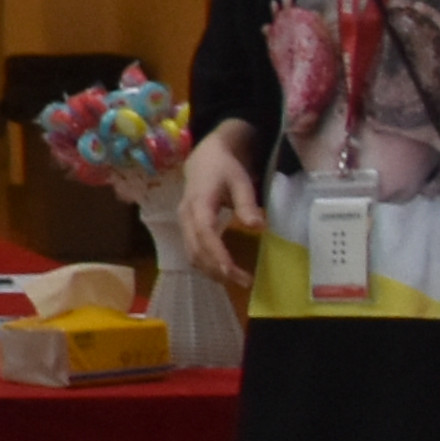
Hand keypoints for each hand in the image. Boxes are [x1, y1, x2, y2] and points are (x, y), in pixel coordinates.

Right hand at [177, 126, 266, 283]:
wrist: (204, 159)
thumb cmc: (225, 168)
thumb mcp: (240, 181)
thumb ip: (246, 203)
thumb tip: (256, 227)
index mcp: (198, 203)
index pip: (205, 234)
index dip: (217, 255)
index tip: (233, 272)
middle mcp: (185, 216)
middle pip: (196, 249)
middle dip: (217, 269)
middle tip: (244, 281)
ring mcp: (182, 223)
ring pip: (191, 254)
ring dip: (211, 270)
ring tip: (236, 280)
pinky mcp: (185, 228)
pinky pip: (191, 251)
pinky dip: (206, 264)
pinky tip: (223, 270)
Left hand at [380, 0, 439, 132]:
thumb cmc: (427, 127)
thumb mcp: (395, 118)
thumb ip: (375, 115)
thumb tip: (349, 113)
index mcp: (417, 69)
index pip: (407, 42)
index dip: (397, 28)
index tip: (384, 17)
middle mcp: (433, 60)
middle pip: (426, 29)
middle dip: (415, 15)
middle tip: (402, 7)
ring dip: (434, 16)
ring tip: (419, 8)